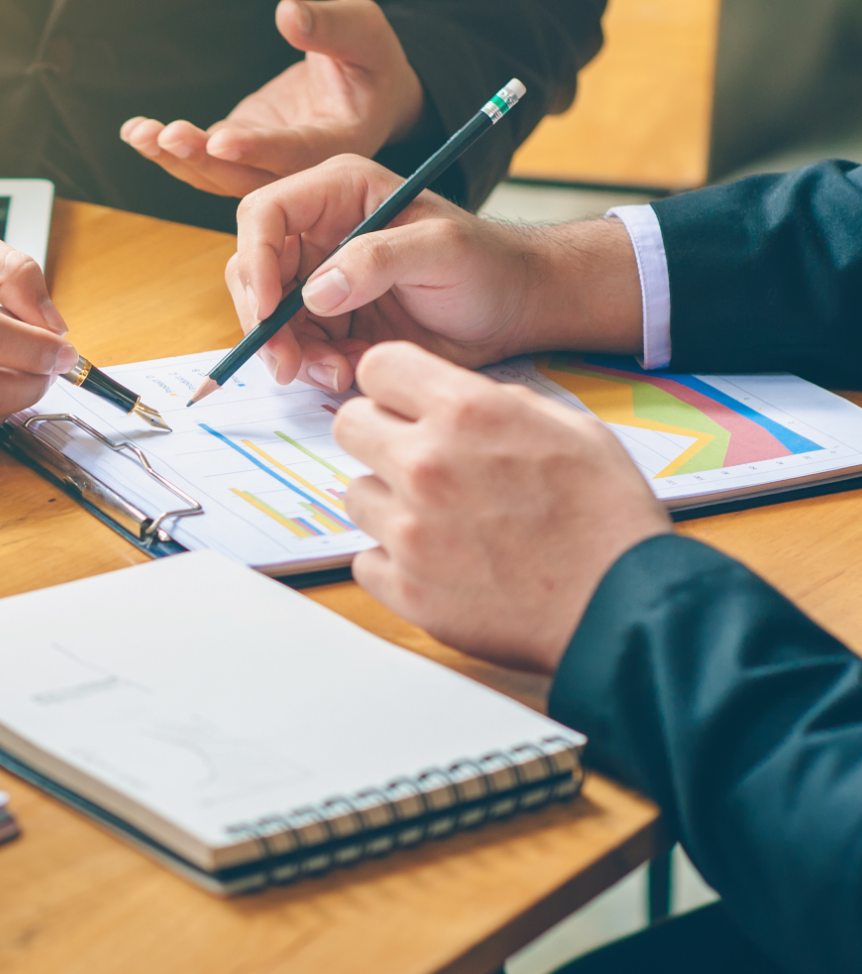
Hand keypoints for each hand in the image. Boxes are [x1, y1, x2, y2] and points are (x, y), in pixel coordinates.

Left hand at [121, 0, 425, 197]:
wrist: (365, 87)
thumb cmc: (370, 57)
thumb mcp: (363, 32)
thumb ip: (330, 27)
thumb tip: (287, 14)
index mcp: (339, 143)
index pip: (295, 152)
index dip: (258, 149)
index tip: (220, 139)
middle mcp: (299, 166)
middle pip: (247, 176)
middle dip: (203, 159)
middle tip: (168, 135)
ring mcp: (266, 162)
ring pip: (217, 175)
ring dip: (176, 159)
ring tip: (140, 134)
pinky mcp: (242, 150)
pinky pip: (203, 159)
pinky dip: (169, 150)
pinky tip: (136, 132)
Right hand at [225, 155, 642, 393]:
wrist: (514, 309)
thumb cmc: (487, 264)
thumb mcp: (440, 251)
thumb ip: (377, 260)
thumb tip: (315, 292)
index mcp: (339, 192)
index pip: (265, 214)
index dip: (256, 260)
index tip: (271, 309)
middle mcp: (319, 231)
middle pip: (254, 271)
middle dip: (264, 320)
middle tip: (286, 363)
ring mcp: (321, 277)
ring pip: (269, 316)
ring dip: (289, 352)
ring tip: (335, 372)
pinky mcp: (329, 320)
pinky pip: (295, 346)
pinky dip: (312, 367)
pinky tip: (347, 372)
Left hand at [334, 342, 672, 672]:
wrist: (624, 606)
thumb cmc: (608, 518)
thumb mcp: (574, 428)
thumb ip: (500, 402)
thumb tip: (454, 398)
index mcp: (467, 413)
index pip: (377, 367)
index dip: (392, 384)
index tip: (404, 403)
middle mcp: (426, 465)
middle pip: (348, 425)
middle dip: (379, 436)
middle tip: (416, 460)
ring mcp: (409, 531)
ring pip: (356, 495)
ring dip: (389, 503)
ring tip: (443, 521)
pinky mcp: (405, 588)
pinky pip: (366, 560)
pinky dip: (394, 562)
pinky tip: (440, 563)